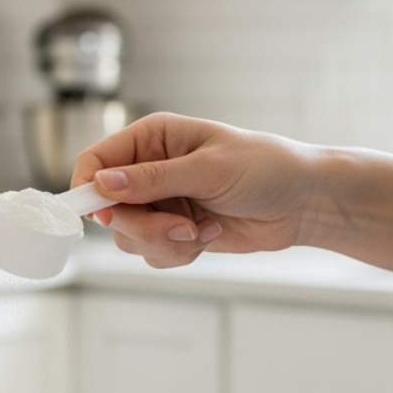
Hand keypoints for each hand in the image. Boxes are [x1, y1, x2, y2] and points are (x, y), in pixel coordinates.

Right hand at [71, 112, 322, 268]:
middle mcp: (149, 169)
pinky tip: (209, 236)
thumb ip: (153, 179)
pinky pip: (153, 254)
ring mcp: (161, 203)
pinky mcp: (175, 231)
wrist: (302, 202)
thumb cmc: (264, 168)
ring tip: (201, 231)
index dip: (90, 191)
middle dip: (143, 227)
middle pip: (109, 210)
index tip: (103, 216)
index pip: (96, 162)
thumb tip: (104, 184)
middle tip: (180, 228)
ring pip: (129, 238)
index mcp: (152, 138)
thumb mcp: (208, 168)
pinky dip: (179, 254)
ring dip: (164, 243)